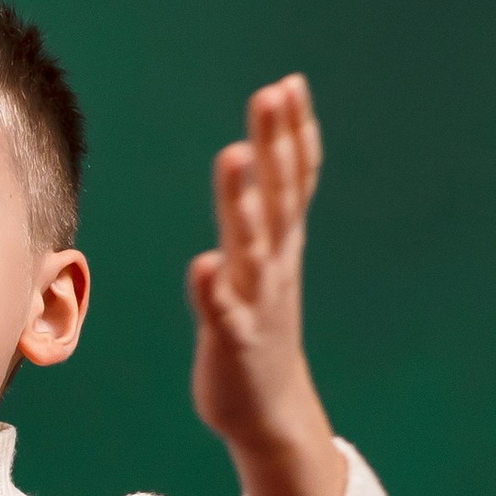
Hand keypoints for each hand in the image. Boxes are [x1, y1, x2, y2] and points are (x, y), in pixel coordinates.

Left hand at [188, 74, 347, 495]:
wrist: (268, 410)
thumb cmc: (258, 326)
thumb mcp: (270, 260)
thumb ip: (268, 208)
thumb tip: (265, 150)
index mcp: (282, 243)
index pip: (293, 178)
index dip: (292, 132)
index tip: (289, 84)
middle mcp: (274, 264)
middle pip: (278, 195)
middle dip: (275, 145)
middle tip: (271, 94)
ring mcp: (255, 300)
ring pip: (251, 244)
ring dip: (244, 202)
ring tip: (232, 156)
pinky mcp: (231, 338)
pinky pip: (222, 311)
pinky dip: (213, 288)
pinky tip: (202, 265)